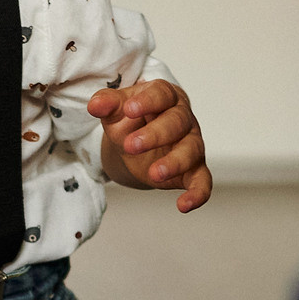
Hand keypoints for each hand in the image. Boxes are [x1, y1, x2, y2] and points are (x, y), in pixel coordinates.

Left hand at [89, 79, 211, 210]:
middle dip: (156, 134)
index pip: (161, 94)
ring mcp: (191, 144)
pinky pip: (203, 181)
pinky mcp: (194, 170)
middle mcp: (183, 119)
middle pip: (177, 122)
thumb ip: (107, 104)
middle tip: (130, 145)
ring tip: (154, 174)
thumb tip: (95, 105)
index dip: (147, 101)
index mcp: (165, 97)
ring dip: (175, 162)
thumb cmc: (131, 120)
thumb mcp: (116, 111)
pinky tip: (183, 205)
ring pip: (191, 150)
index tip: (130, 109)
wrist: (138, 144)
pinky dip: (197, 194)